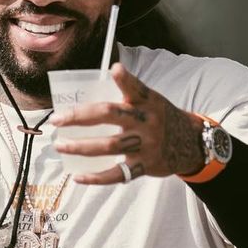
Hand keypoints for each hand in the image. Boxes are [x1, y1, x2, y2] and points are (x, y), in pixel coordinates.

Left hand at [49, 63, 204, 184]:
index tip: (115, 69)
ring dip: (81, 147)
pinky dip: (96, 178)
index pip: (136, 88)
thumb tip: (97, 87)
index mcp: (148, 102)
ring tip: (60, 145)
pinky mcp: (144, 165)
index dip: (126, 80)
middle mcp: (147, 122)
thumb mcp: (152, 102)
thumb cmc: (160, 119)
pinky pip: (117, 174)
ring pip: (108, 146)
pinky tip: (77, 177)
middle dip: (79, 117)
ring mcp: (146, 145)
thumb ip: (129, 97)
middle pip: (110, 115)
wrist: (190, 144)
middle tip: (57, 119)